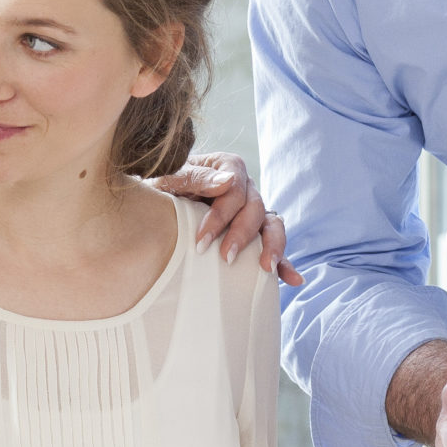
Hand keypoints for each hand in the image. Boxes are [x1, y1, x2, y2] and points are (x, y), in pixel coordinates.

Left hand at [154, 152, 300, 282]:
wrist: (155, 205)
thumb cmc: (160, 188)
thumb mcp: (170, 179)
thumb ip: (196, 177)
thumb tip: (229, 182)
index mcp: (227, 167)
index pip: (234, 189)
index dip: (221, 215)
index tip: (202, 240)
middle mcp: (245, 187)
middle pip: (255, 208)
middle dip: (242, 234)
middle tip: (226, 258)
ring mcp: (252, 210)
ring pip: (272, 225)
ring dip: (272, 246)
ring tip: (266, 268)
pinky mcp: (255, 232)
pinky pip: (272, 245)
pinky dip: (285, 262)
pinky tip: (291, 279)